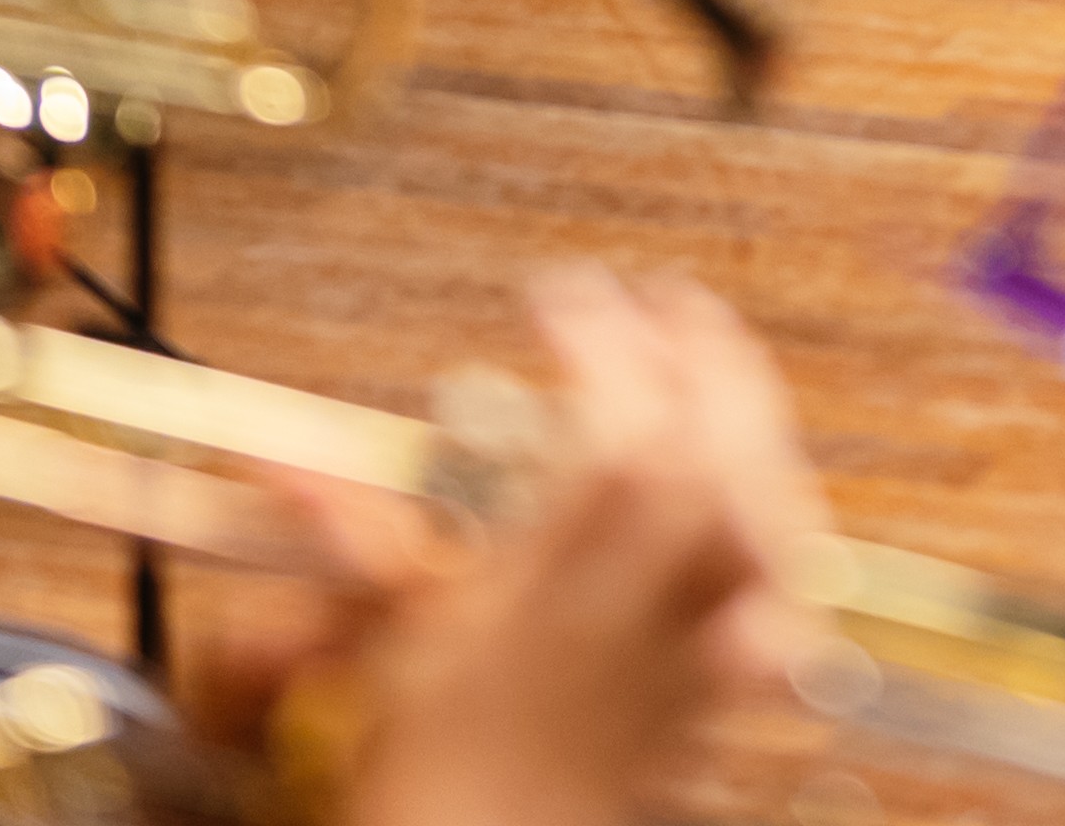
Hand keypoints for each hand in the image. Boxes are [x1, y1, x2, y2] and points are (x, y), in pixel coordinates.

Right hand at [335, 269, 823, 825]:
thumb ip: (356, 534)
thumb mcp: (400, 638)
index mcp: (569, 590)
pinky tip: (775, 493)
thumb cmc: (440, 768)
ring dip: (749, 422)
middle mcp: (649, 615)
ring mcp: (698, 648)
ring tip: (716, 365)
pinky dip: (784, 527)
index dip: (600, 345)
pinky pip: (787, 593)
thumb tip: (278, 459)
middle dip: (699, 359)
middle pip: (719, 459)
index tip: (561, 296)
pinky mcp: (724, 682)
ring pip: (768, 514)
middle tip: (661, 302)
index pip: (618, 434)